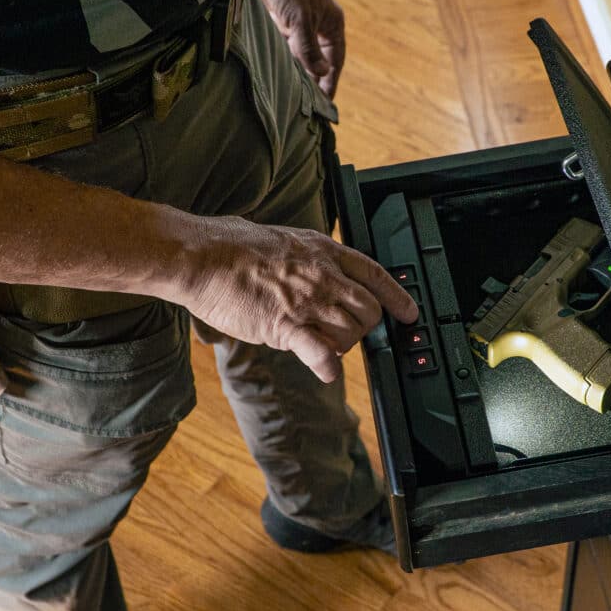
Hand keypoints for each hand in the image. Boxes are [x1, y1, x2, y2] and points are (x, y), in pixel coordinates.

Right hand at [172, 214, 416, 382]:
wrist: (203, 257)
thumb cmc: (232, 247)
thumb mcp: (286, 241)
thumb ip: (308, 259)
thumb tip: (317, 271)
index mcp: (323, 252)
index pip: (375, 274)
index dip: (397, 296)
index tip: (408, 312)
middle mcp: (323, 276)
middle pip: (369, 310)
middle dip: (365, 328)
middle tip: (345, 334)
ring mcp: (307, 301)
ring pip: (350, 334)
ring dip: (342, 346)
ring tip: (320, 345)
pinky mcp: (286, 325)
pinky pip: (321, 351)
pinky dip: (328, 366)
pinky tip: (325, 370)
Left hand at [258, 0, 345, 98]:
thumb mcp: (300, 19)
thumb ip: (309, 48)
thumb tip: (321, 73)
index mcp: (332, 26)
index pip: (334, 62)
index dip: (330, 83)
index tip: (326, 105)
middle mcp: (318, 27)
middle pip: (318, 62)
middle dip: (313, 83)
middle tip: (305, 108)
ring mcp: (300, 25)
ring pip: (300, 56)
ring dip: (296, 73)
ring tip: (291, 97)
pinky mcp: (283, 22)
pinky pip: (285, 47)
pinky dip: (282, 60)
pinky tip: (276, 73)